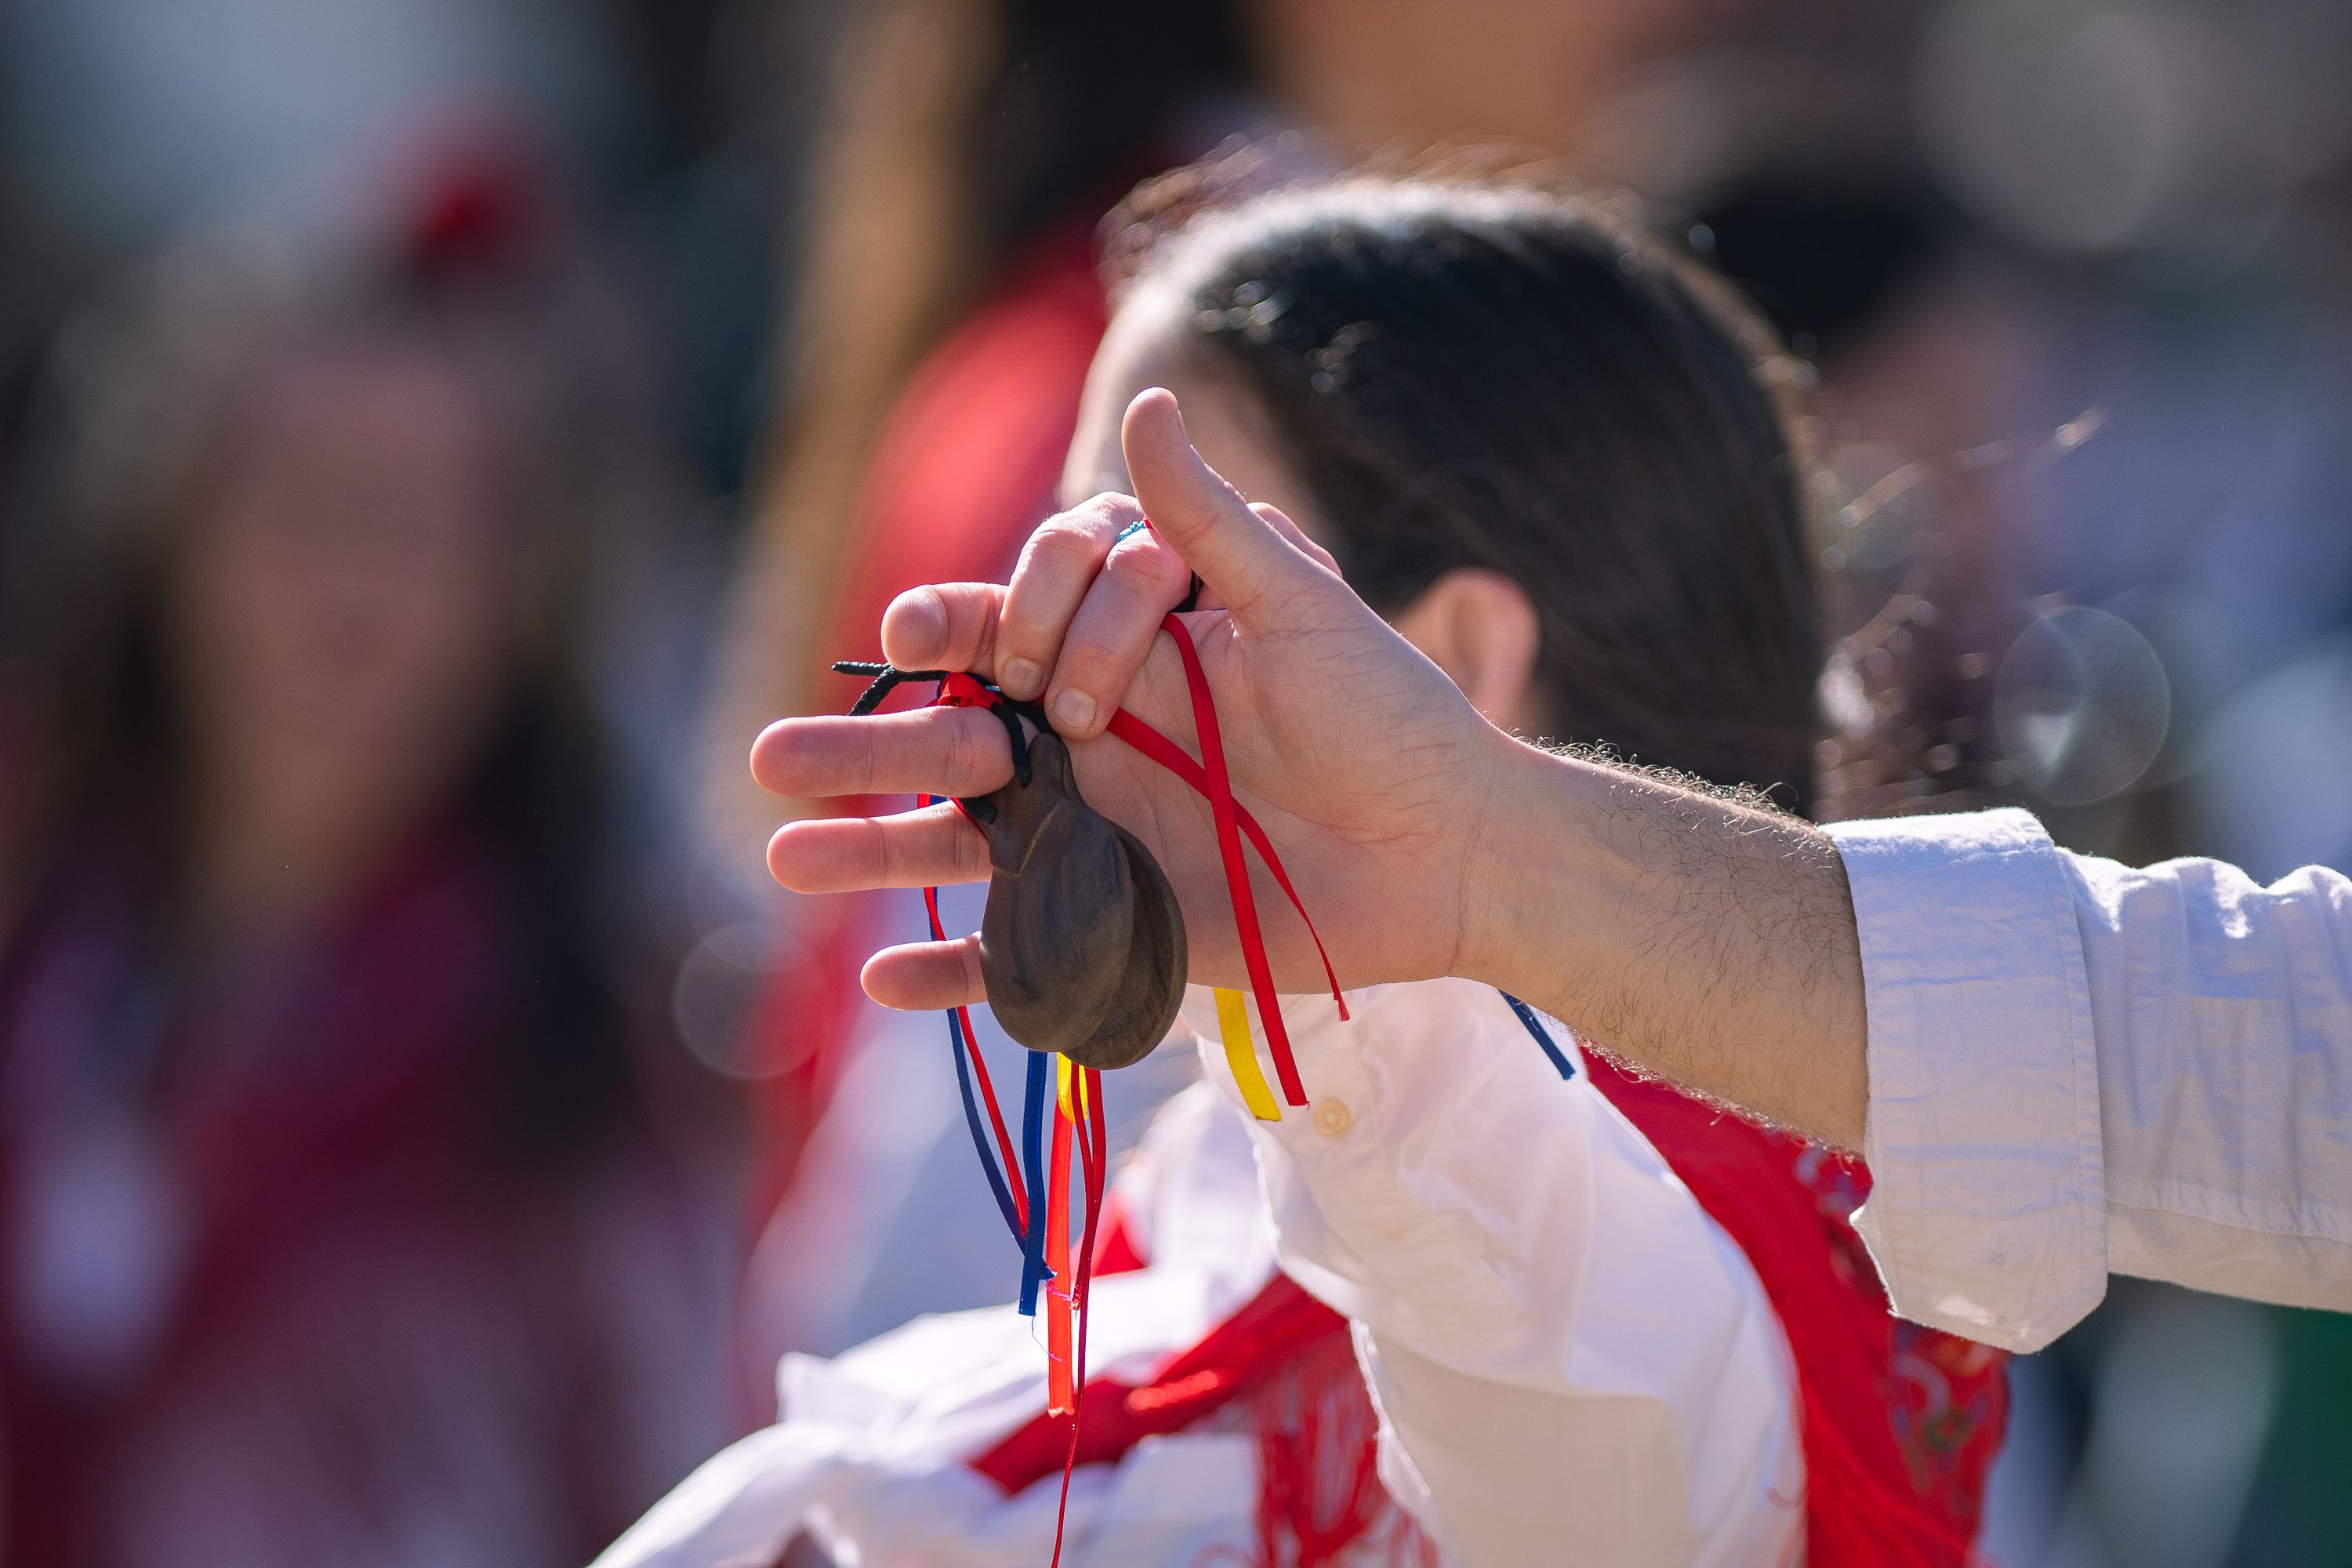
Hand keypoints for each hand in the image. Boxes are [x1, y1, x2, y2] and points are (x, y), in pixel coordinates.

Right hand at [753, 389, 1522, 1009]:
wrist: (1456, 847)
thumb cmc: (1390, 716)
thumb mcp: (1302, 609)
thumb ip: (1208, 524)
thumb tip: (1148, 399)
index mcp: (1123, 660)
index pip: (1009, 633)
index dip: (963, 628)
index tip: (944, 632)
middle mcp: (1093, 749)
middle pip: (955, 741)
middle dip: (867, 747)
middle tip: (773, 756)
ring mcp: (1103, 842)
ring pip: (966, 844)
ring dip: (875, 852)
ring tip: (785, 856)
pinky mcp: (1129, 930)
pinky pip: (1030, 956)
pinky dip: (963, 975)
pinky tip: (892, 981)